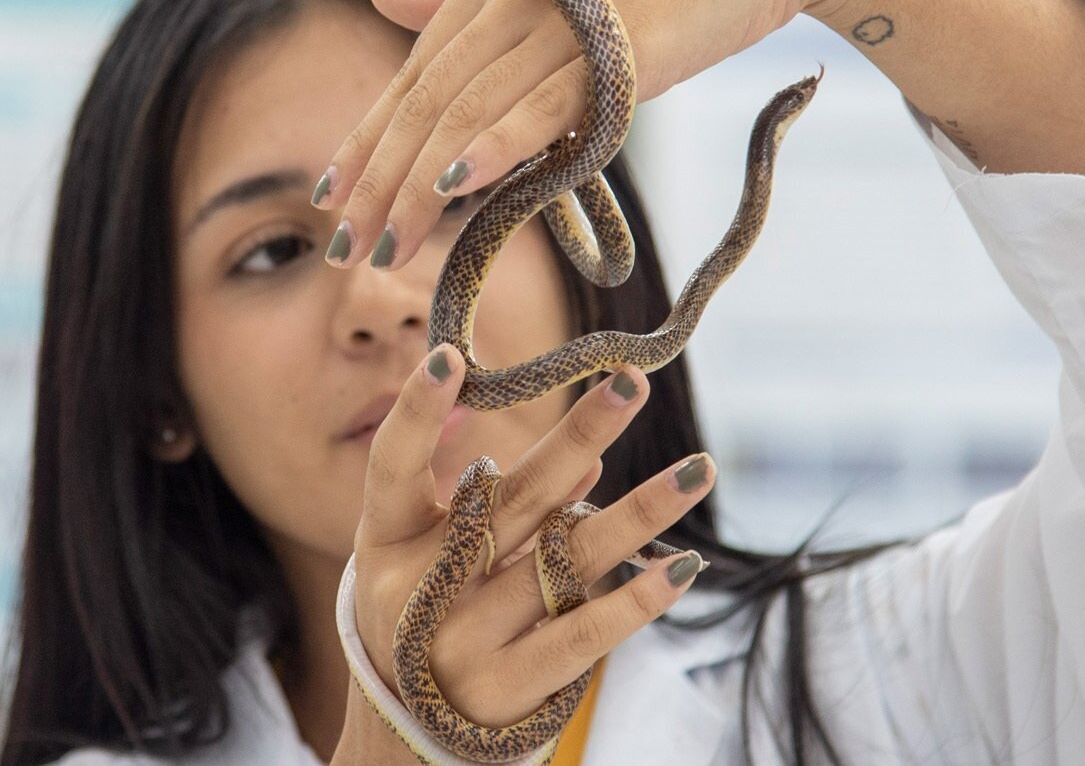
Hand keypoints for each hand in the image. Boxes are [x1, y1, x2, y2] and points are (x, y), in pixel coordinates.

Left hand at [312, 0, 815, 270]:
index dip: (368, 139)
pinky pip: (541, 103)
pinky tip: (455, 186)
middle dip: (380, 178)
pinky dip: (493, 145)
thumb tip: (383, 0)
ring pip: (470, 108)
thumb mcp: (559, 8)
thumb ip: (470, 9)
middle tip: (346, 245)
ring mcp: (563, 20)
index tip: (331, 200)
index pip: (415, 76)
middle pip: (428, 99)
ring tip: (388, 244)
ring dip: (420, 182)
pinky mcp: (616, 48)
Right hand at [347, 343, 710, 731]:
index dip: (416, 413)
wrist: (408, 737)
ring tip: (700, 470)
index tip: (449, 356)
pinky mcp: (508, 687)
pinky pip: (584, 633)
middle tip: (634, 383)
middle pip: (512, 498)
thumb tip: (589, 458)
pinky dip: (637, 597)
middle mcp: (420, 589)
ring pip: (566, 557)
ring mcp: (462, 641)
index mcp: (385, 543)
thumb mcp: (433, 559)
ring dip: (641, 510)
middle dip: (579, 435)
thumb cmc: (427, 618)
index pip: (393, 466)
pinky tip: (683, 566)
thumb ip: (496, 506)